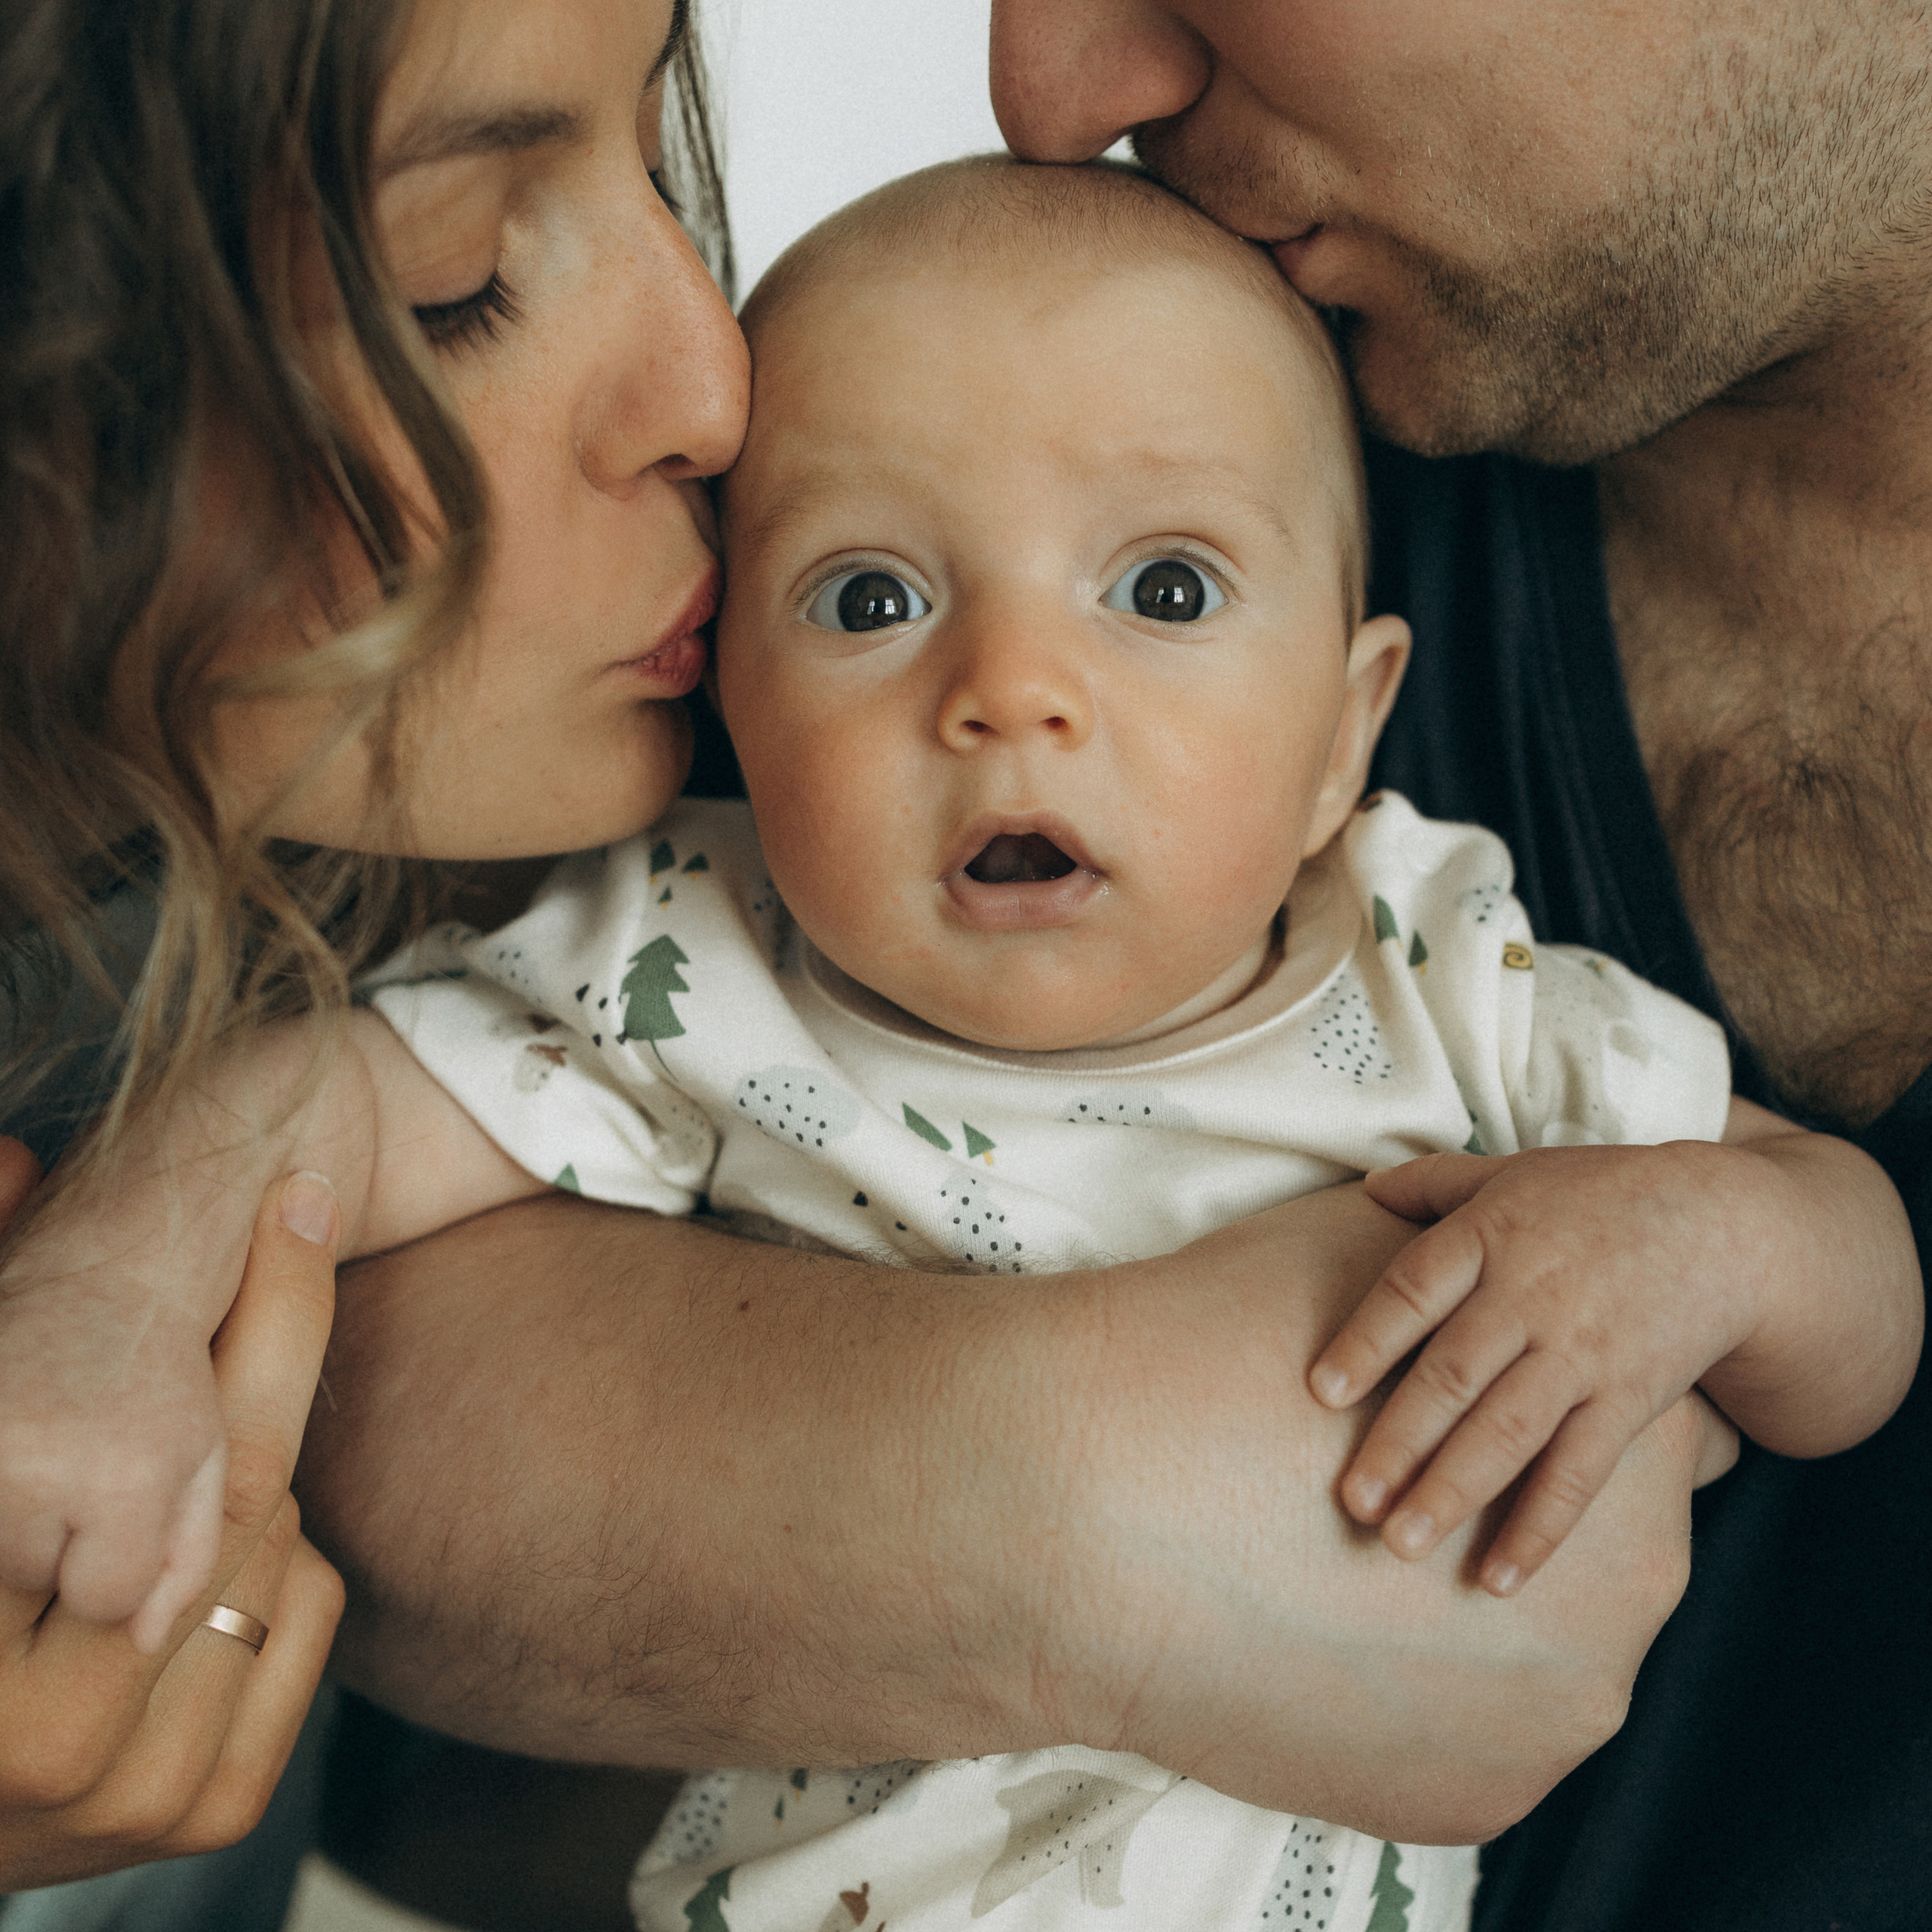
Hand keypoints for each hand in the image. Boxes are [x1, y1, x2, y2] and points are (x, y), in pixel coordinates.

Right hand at [0, 1147, 345, 1891]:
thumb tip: (14, 1157)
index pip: (195, 1456)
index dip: (265, 1308)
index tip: (304, 1194)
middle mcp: (68, 1747)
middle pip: (249, 1491)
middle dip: (255, 1366)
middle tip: (285, 1235)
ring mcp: (151, 1796)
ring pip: (284, 1545)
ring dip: (248, 1481)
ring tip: (163, 1474)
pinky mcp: (216, 1809)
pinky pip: (310, 1611)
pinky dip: (279, 1560)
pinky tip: (198, 1563)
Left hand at [1307, 1142, 1763, 1595]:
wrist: (1727, 1228)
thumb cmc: (1599, 1195)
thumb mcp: (1513, 1173)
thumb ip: (1433, 1183)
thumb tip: (1363, 1188)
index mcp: (1491, 1237)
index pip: (1414, 1290)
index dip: (1367, 1340)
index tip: (1320, 1391)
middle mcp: (1531, 1298)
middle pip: (1454, 1374)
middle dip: (1399, 1441)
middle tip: (1350, 1501)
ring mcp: (1582, 1353)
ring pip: (1509, 1431)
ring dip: (1453, 1491)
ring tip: (1400, 1546)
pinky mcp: (1629, 1400)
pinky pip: (1580, 1471)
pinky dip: (1540, 1527)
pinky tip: (1499, 1579)